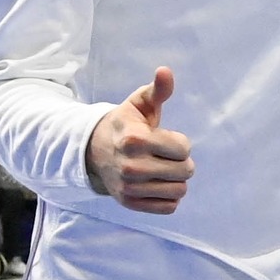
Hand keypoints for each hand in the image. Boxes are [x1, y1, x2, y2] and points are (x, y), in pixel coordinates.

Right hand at [86, 67, 193, 213]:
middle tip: (164, 156)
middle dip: (180, 161)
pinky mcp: (130, 203)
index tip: (164, 138)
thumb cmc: (126, 124)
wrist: (94, 150)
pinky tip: (156, 184)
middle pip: (186, 171)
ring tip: (161, 169)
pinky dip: (168, 197)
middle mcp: (131, 166)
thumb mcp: (139, 104)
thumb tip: (165, 71)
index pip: (184, 148)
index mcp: (135, 139)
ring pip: (180, 191)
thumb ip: (157, 90)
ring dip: (176, 180)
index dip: (179, 142)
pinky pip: (169, 207)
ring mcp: (129, 187)